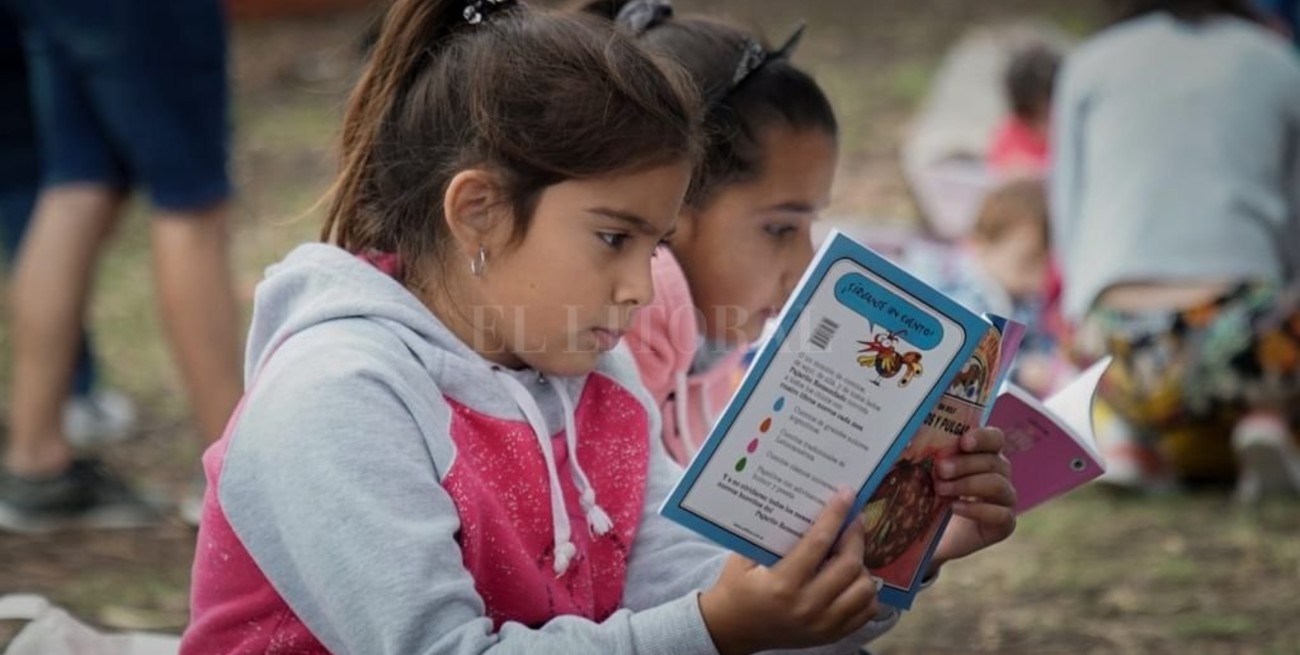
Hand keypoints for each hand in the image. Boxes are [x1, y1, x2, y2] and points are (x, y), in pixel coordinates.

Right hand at [699, 490, 880, 654]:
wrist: (734, 629)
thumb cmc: (737, 587)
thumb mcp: (744, 557)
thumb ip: (774, 536)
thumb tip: (808, 506)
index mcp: (782, 584)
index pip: (819, 542)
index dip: (836, 515)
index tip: (847, 494)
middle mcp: (807, 606)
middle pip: (849, 564)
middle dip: (856, 536)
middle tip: (854, 520)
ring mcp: (823, 624)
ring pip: (864, 589)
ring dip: (862, 566)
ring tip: (850, 554)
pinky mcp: (832, 635)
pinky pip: (866, 611)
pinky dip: (865, 592)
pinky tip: (852, 579)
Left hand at [930, 427, 1016, 571]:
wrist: (922, 535)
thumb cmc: (925, 497)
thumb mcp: (924, 475)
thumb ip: (929, 457)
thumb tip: (914, 438)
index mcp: (984, 455)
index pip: (995, 439)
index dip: (982, 437)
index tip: (963, 442)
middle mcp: (999, 475)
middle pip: (995, 461)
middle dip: (966, 463)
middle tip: (940, 469)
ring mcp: (1004, 500)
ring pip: (999, 485)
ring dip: (968, 484)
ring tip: (941, 490)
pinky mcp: (1004, 525)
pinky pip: (1001, 514)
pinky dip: (977, 510)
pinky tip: (955, 507)